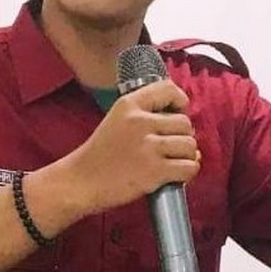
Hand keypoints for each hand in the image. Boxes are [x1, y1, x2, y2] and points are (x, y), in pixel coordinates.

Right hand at [64, 79, 199, 215]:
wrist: (81, 181)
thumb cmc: (100, 154)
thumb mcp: (117, 118)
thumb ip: (146, 113)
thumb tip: (184, 122)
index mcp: (129, 104)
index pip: (169, 89)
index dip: (179, 102)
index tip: (174, 115)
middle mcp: (140, 122)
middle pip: (185, 122)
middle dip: (182, 136)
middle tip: (169, 147)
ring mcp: (148, 147)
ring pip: (190, 145)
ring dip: (186, 156)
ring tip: (171, 161)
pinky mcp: (154, 171)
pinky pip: (189, 167)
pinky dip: (187, 172)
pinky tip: (175, 175)